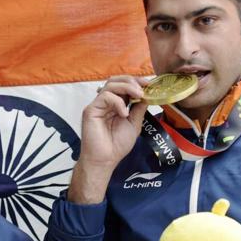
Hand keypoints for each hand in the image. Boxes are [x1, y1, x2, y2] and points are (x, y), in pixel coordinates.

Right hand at [68, 75, 148, 203]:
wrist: (105, 160)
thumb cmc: (117, 145)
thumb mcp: (134, 124)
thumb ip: (139, 109)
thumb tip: (147, 95)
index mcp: (115, 104)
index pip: (124, 85)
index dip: (136, 82)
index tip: (149, 84)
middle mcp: (105, 102)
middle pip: (116, 80)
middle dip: (132, 81)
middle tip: (144, 87)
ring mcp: (97, 104)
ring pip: (110, 84)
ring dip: (127, 87)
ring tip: (138, 95)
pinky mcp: (91, 109)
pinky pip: (105, 96)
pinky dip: (118, 102)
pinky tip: (124, 113)